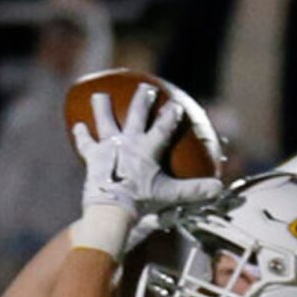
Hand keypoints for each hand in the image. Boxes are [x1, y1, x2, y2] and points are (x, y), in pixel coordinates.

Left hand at [72, 87, 224, 220]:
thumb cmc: (142, 201)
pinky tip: (77, 126)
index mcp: (148, 148)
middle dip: (142, 99)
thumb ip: (194, 190)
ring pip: (105, 120)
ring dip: (102, 107)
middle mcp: (128, 141)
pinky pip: (86, 144)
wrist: (112, 207)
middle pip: (136, 114)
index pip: (164, 127)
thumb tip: (218, 188)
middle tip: (145, 88)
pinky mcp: (93, 157)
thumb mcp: (170, 195)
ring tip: (99, 96)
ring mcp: (109, 146)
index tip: (176, 104)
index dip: (171, 115)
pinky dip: (82, 136)